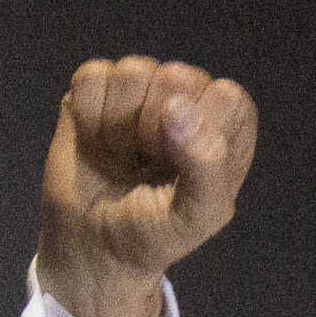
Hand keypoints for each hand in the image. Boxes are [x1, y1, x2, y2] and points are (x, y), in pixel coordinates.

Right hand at [36, 55, 256, 316]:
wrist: (93, 244)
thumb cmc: (154, 231)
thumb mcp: (195, 216)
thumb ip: (206, 166)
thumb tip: (179, 108)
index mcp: (227, 122)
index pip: (224, 97)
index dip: (197, 135)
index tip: (180, 171)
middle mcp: (189, 96)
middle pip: (175, 77)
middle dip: (153, 130)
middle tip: (146, 165)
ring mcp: (141, 88)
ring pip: (131, 72)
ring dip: (118, 126)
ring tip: (121, 157)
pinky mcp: (98, 87)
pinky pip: (91, 76)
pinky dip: (88, 115)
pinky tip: (96, 141)